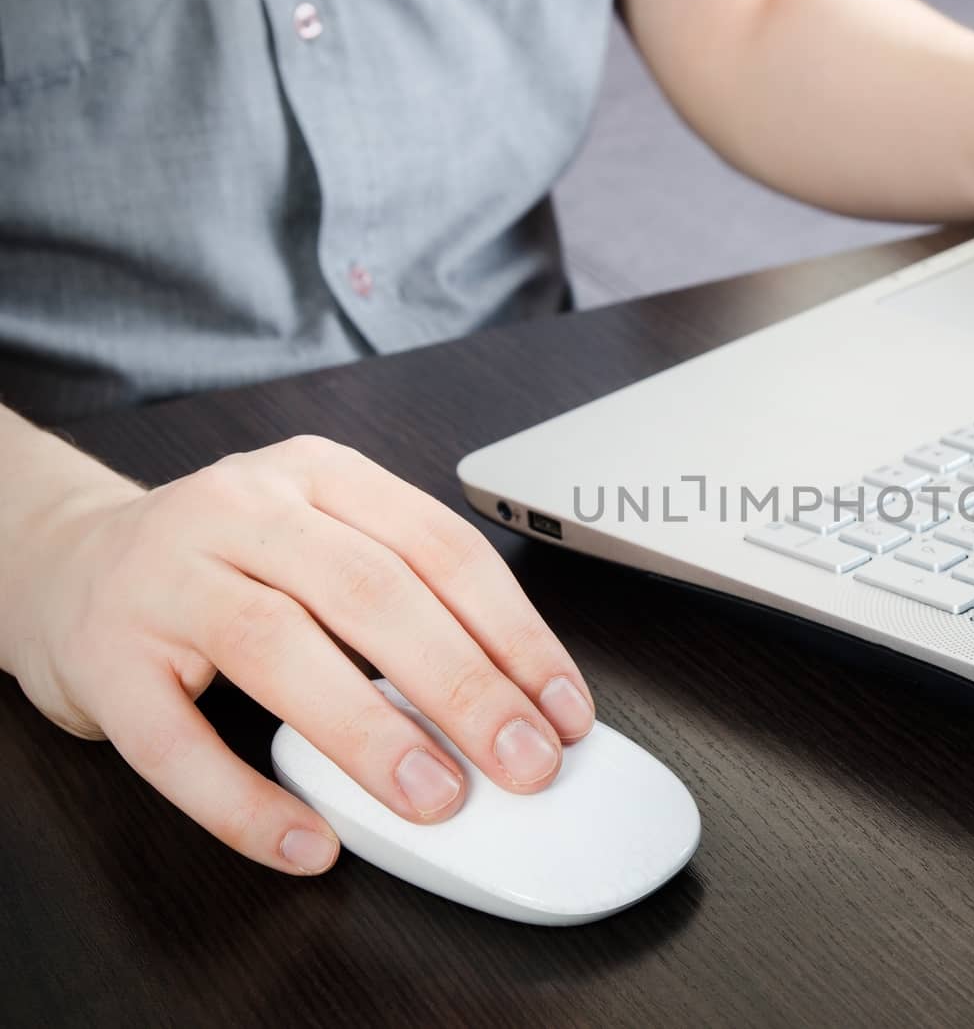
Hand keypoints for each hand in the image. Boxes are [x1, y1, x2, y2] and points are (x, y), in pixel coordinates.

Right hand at [10, 435, 593, 874]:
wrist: (63, 563)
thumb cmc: (223, 564)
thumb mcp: (318, 542)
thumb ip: (405, 600)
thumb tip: (516, 704)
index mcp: (318, 475)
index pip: (440, 548)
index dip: (514, 633)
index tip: (563, 709)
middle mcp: (242, 508)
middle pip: (372, 592)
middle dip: (465, 685)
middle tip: (523, 762)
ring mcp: (165, 577)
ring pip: (278, 647)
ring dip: (369, 732)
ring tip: (435, 797)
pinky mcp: (104, 657)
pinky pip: (175, 743)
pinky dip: (246, 802)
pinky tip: (307, 843)